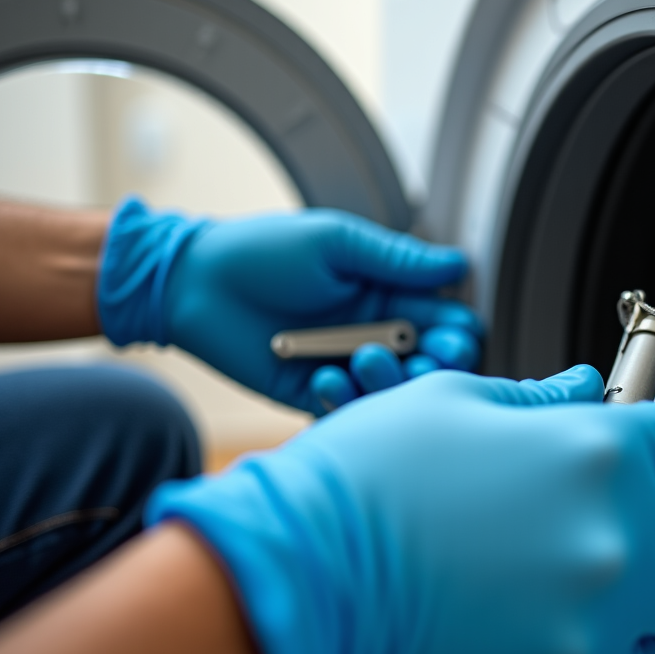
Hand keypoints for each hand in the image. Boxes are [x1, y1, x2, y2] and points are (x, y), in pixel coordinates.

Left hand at [96, 199, 480, 413]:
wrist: (195, 283)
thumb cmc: (264, 251)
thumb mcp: (338, 243)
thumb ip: (398, 259)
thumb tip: (459, 265)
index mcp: (388, 295)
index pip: (445, 322)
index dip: (457, 334)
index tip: (451, 337)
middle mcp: (374, 334)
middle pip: (430, 366)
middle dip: (434, 367)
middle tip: (423, 360)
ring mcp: (345, 367)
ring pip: (392, 393)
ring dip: (389, 382)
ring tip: (363, 360)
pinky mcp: (313, 394)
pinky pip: (345, 410)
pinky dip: (342, 399)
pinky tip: (323, 378)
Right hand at [146, 366, 654, 653]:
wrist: (307, 571)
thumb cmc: (373, 477)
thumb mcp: (460, 399)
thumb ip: (545, 399)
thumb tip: (589, 392)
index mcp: (600, 451)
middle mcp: (618, 534)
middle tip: (648, 500)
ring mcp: (597, 614)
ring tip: (605, 557)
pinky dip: (611, 629)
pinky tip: (562, 604)